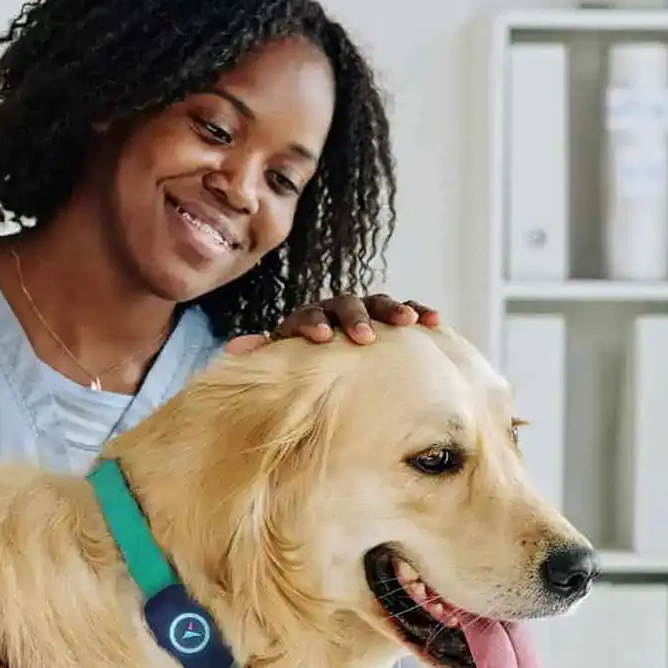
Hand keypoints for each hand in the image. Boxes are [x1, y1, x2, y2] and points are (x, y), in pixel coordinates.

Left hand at [223, 294, 439, 353]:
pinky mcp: (387, 319)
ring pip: (376, 302)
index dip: (310, 323)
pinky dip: (418, 311)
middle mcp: (333, 311)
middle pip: (343, 304)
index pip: (305, 315)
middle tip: (364, 337)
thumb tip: (235, 349)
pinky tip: (433, 321)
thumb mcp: (280, 361)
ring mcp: (362, 311)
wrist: (324, 358)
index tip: (319, 338)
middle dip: (354, 318)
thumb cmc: (300, 365)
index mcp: (304, 321)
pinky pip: (404, 310)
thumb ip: (262, 354)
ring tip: (408, 322)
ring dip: (391, 310)